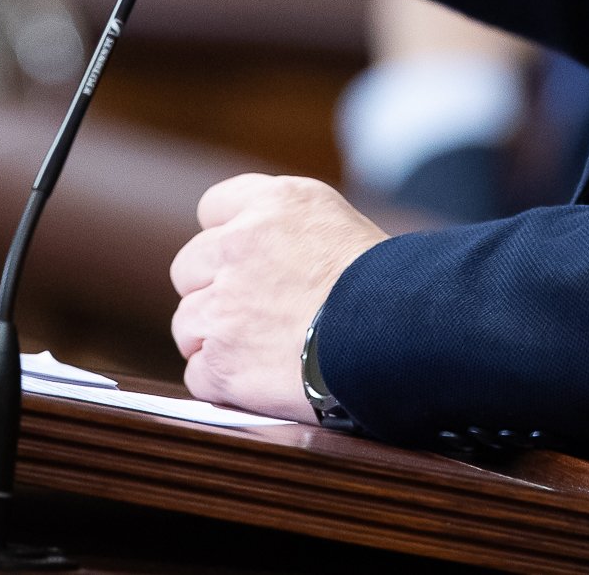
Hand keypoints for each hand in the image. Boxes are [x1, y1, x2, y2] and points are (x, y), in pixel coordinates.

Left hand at [167, 174, 384, 420]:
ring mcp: (223, 304)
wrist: (401, 336)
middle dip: (213, 291)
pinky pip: (198, 374)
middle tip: (250, 315)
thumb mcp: (338, 225)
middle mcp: (238, 245)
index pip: (214, 209)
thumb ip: (287, 229)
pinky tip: (259, 383)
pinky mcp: (221, 360)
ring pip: (187, 323)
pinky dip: (222, 384)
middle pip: (190, 267)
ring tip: (260, 354)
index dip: (227, 240)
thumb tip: (262, 254)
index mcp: (273, 203)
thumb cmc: (388, 289)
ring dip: (214, 340)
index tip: (243, 265)